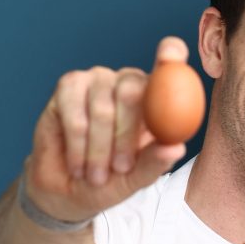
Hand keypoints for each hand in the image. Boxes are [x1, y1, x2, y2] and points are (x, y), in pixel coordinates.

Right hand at [25, 36, 192, 223]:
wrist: (71, 189)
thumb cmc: (114, 180)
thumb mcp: (138, 178)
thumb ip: (155, 162)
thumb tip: (176, 147)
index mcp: (157, 99)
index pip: (169, 64)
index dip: (170, 55)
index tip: (170, 56)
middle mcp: (128, 82)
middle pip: (132, 91)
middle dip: (125, 137)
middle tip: (121, 168)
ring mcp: (97, 80)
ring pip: (102, 109)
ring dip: (99, 150)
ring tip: (97, 176)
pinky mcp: (68, 86)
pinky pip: (75, 115)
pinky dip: (78, 146)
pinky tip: (78, 165)